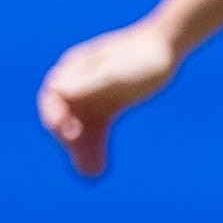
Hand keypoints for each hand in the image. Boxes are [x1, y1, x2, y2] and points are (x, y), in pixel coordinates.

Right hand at [37, 24, 180, 178]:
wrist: (168, 47)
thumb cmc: (143, 55)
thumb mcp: (117, 72)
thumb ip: (91, 83)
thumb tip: (60, 91)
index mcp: (75, 68)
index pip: (54, 96)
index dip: (55, 117)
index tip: (68, 136)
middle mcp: (79, 83)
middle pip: (66, 118)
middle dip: (72, 144)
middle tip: (83, 167)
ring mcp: (93, 95)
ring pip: (81, 128)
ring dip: (83, 151)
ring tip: (91, 175)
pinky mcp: (107, 105)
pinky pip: (96, 130)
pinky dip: (96, 148)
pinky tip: (101, 167)